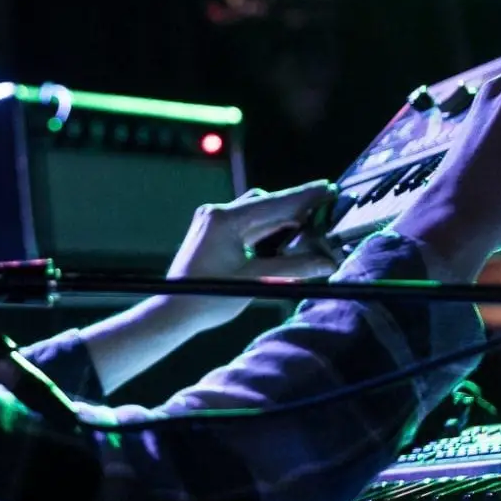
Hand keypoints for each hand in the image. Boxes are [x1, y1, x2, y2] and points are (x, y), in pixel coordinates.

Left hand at [164, 181, 338, 330]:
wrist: (174, 310)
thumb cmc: (207, 298)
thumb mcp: (254, 281)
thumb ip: (292, 268)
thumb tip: (326, 262)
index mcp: (225, 220)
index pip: (274, 203)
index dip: (304, 197)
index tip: (327, 189)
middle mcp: (217, 213)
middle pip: (266, 204)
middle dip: (295, 210)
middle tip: (324, 212)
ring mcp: (213, 221)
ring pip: (256, 213)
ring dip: (280, 220)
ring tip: (307, 229)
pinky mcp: (212, 231)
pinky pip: (246, 224)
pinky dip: (265, 230)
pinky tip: (283, 240)